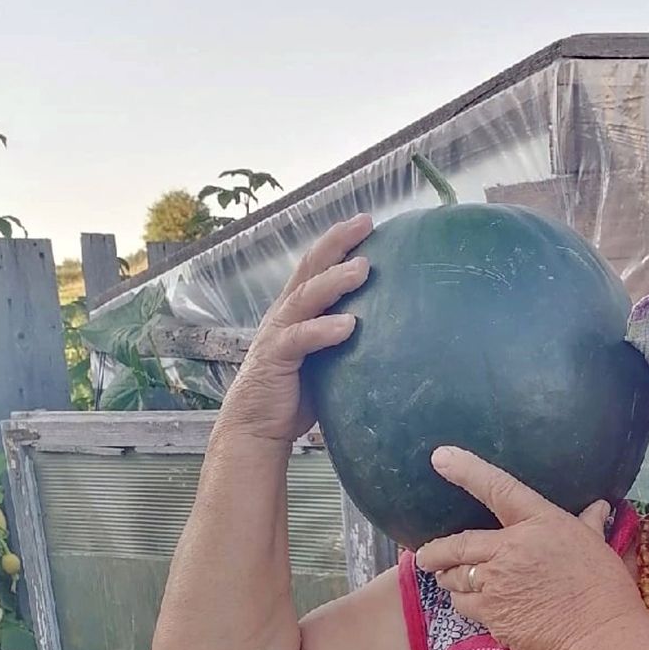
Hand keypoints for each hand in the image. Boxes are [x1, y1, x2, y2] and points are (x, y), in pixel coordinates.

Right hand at [218, 213, 372, 443]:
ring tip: (362, 269)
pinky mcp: (276, 358)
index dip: (338, 241)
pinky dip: (325, 330)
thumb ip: (345, 342)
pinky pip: (301, 338)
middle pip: (310, 267)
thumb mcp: (325, 360)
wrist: (255, 427)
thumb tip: (393, 336)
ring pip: (307, 296)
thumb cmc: (294, 395)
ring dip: (335, 280)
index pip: (317, 266)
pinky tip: (349, 325)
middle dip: (337, 242)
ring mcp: (279, 333)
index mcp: (296, 310)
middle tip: (365, 222)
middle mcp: (285, 313)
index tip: (367, 221)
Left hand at [414, 447, 647, 649]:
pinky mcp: (491, 613)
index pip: (498, 488)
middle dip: (435, 551)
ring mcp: (497, 581)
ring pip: (456, 576)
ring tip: (449, 580)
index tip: (441, 458)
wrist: (597, 638)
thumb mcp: (597, 548)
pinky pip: (464, 604)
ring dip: (450, 577)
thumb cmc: (605, 591)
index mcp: (541, 523)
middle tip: (424, 555)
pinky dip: (463, 602)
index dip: (467, 471)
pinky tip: (471, 604)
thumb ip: (588, 525)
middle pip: (459, 543)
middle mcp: (512, 548)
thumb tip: (597, 507)